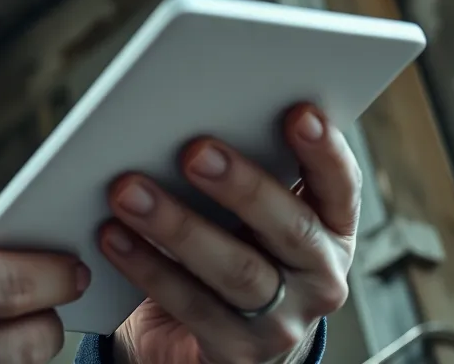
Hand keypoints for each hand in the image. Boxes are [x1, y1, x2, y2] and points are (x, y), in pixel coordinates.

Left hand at [101, 104, 358, 363]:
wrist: (205, 343)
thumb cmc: (227, 252)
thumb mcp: (245, 215)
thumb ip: (239, 174)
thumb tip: (187, 119)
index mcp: (331, 229)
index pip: (340, 186)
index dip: (325, 151)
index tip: (299, 113)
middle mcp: (320, 277)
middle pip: (290, 228)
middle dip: (242, 186)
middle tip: (194, 151)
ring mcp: (284, 322)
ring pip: (236, 270)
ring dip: (178, 226)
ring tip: (128, 191)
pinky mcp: (238, 353)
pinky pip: (191, 305)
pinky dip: (147, 267)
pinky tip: (113, 236)